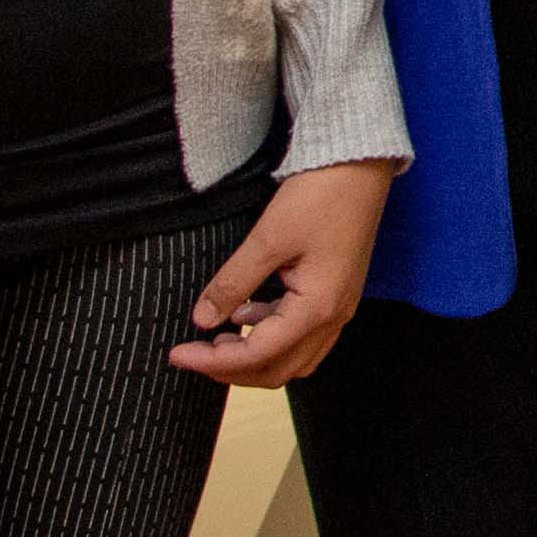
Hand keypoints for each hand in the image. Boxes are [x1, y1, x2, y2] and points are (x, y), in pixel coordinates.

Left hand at [175, 159, 397, 385]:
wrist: (360, 165)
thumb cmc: (320, 197)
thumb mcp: (267, 239)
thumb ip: (233, 283)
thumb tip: (202, 318)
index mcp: (317, 309)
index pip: (258, 355)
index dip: (213, 361)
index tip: (177, 354)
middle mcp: (333, 317)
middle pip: (278, 370)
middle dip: (232, 369)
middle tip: (192, 354)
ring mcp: (338, 307)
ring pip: (293, 358)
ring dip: (254, 358)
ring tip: (216, 339)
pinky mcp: (336, 294)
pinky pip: (303, 335)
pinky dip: (271, 336)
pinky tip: (246, 315)